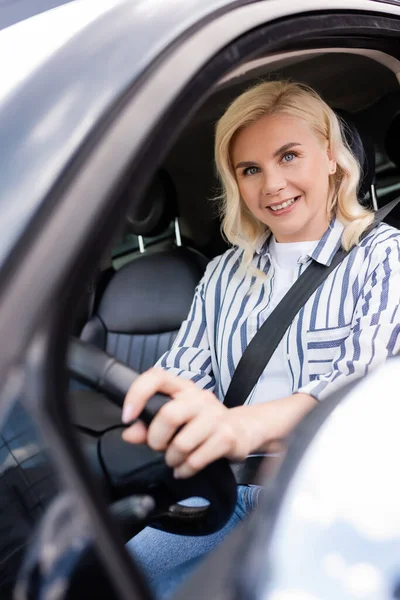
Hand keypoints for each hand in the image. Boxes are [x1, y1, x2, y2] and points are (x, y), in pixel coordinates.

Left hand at [122, 368, 266, 477]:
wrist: (242, 429)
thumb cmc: (203, 424)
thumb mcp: (176, 421)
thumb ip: (148, 426)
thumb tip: (129, 434)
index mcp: (183, 388)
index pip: (156, 377)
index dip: (137, 394)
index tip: (128, 417)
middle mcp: (200, 397)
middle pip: (168, 415)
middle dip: (156, 439)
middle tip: (159, 447)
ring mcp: (216, 416)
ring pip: (182, 443)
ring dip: (172, 459)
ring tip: (175, 460)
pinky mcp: (227, 437)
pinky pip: (196, 460)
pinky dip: (185, 469)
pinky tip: (185, 468)